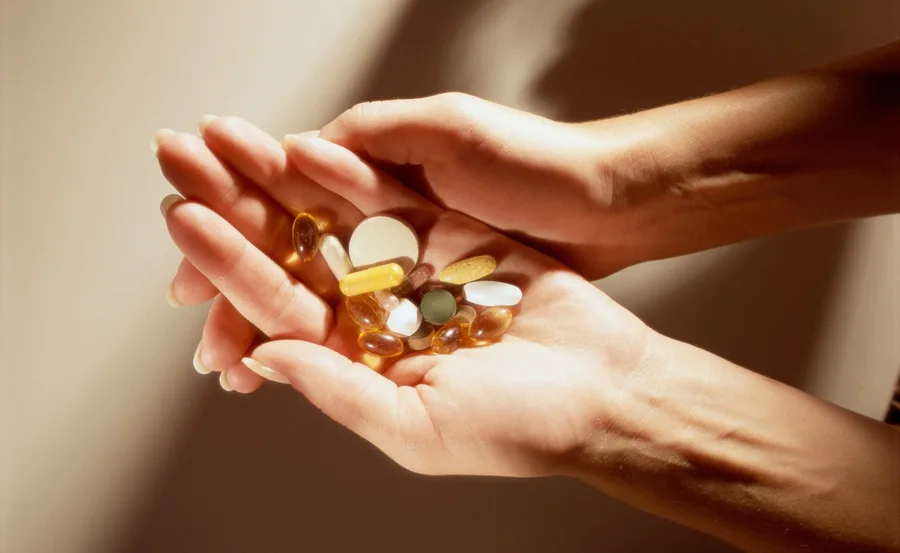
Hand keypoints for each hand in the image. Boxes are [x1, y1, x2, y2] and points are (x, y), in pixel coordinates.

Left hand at [155, 117, 652, 476]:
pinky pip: (396, 202)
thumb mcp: (419, 427)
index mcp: (356, 362)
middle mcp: (374, 314)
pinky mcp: (453, 239)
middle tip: (181, 160)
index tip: (184, 221)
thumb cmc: (519, 428)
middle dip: (237, 207)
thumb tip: (265, 357)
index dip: (227, 265)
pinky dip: (354, 175)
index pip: (276, 307)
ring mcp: (411, 272)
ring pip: (334, 218)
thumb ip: (340, 390)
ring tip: (230, 137)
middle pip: (292, 253)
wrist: (605, 390)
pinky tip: (310, 144)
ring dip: (282, 177)